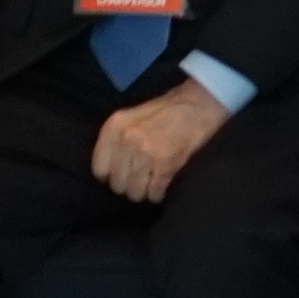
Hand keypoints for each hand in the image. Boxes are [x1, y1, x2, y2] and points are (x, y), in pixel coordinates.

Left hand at [93, 84, 233, 201]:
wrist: (199, 103)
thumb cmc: (165, 111)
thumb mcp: (131, 118)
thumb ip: (116, 141)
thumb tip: (107, 172)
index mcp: (114, 127)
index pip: (99, 170)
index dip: (111, 176)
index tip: (123, 174)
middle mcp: (126, 140)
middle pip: (117, 185)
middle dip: (129, 185)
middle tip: (141, 178)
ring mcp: (145, 153)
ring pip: (135, 192)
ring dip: (144, 191)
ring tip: (152, 182)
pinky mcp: (165, 164)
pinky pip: (154, 192)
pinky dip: (158, 194)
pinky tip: (162, 187)